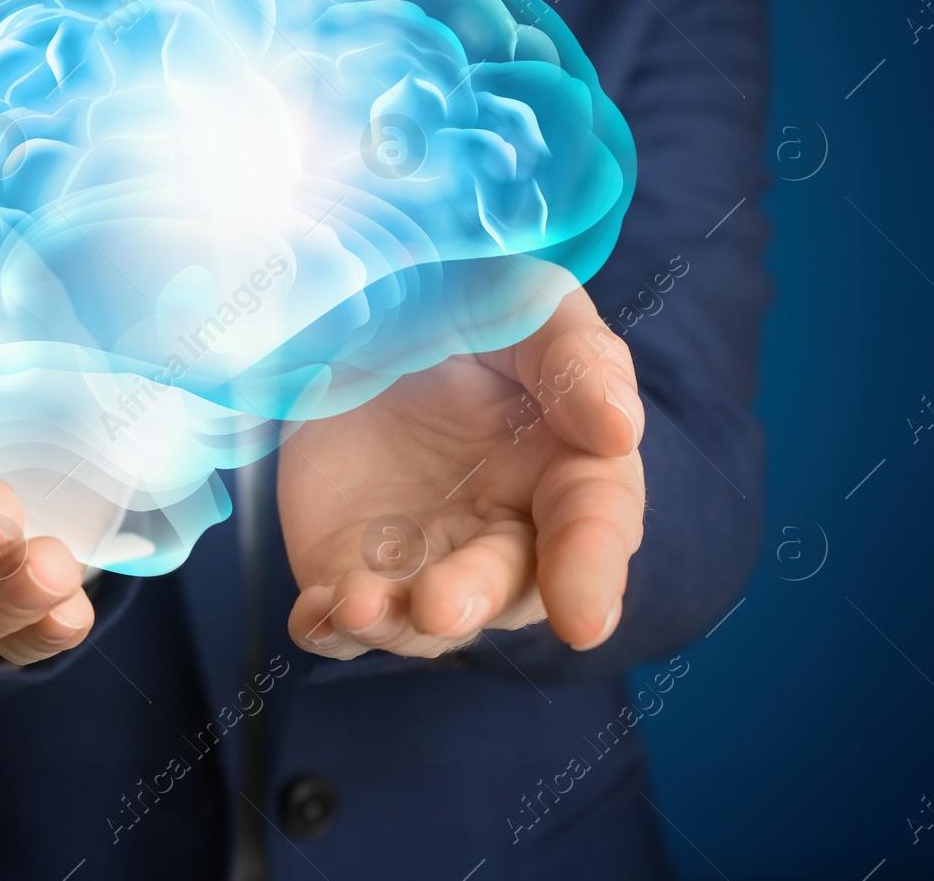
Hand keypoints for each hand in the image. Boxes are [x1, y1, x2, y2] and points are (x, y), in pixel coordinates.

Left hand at [280, 283, 645, 657]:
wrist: (356, 319)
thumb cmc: (468, 312)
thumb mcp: (524, 307)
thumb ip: (577, 359)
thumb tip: (619, 431)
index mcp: (565, 469)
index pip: (595, 524)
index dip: (592, 569)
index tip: (583, 618)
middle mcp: (501, 531)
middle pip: (502, 585)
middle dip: (473, 599)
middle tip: (442, 603)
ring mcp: (423, 559)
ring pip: (421, 619)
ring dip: (394, 622)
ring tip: (360, 605)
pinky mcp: (350, 568)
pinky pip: (340, 618)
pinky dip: (329, 626)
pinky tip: (314, 617)